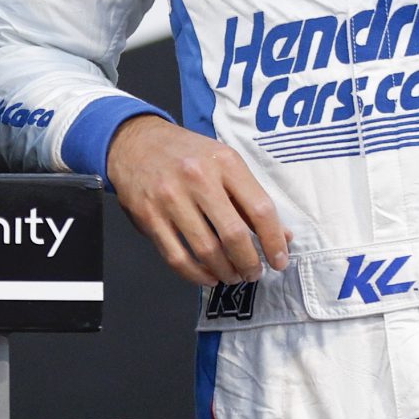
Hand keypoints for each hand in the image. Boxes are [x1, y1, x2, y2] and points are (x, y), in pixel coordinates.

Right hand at [103, 115, 290, 286]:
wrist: (135, 141)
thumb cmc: (187, 154)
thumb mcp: (224, 162)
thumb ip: (251, 198)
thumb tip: (283, 237)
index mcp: (224, 162)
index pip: (260, 209)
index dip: (274, 241)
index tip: (279, 260)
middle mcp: (197, 178)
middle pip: (233, 234)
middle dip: (249, 263)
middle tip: (254, 273)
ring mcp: (169, 198)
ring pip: (206, 251)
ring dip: (225, 272)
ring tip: (232, 275)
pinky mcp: (148, 216)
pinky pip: (177, 257)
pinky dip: (197, 275)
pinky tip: (208, 276)